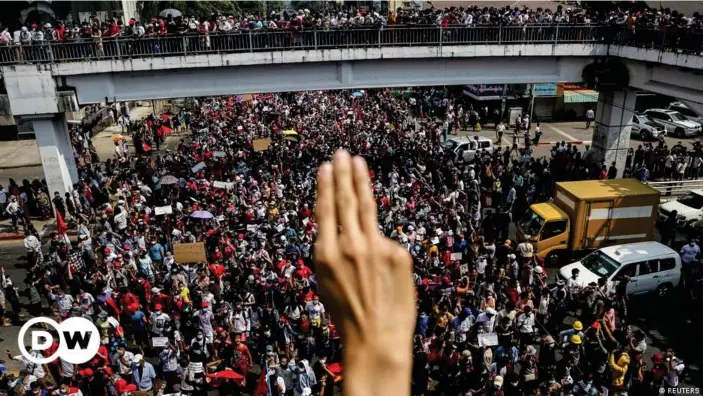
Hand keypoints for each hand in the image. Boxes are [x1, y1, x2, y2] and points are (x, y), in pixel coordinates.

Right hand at [314, 151, 414, 395]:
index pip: (326, 210)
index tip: (326, 167)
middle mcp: (350, 245)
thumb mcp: (326, 282)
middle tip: (342, 154)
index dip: (326, 186)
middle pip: (347, 200)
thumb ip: (332, 251)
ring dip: (362, 182)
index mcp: (325, 254)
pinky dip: (382, 247)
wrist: (376, 339)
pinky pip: (386, 242)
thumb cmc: (347, 316)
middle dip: (343, 174)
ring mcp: (377, 247)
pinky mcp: (398, 253)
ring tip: (358, 163)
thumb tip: (343, 227)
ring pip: (368, 208)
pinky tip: (380, 266)